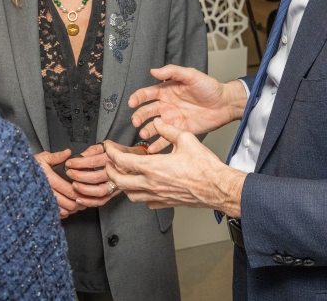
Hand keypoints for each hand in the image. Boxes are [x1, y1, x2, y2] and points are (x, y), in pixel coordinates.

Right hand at [34, 149, 85, 217]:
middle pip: (68, 203)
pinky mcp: (41, 208)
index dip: (80, 193)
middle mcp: (47, 192)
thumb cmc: (30, 167)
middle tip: (85, 199)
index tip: (86, 191)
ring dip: (72, 209)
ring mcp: (44, 202)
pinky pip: (55, 214)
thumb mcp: (42, 158)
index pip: (69, 190)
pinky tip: (67, 208)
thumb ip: (56, 156)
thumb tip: (68, 153)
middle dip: (78, 202)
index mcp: (49, 180)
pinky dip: (63, 213)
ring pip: (63, 210)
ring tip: (78, 204)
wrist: (17, 176)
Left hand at [63, 143, 136, 207]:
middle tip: (69, 173)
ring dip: (84, 190)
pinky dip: (90, 202)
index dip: (78, 163)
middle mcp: (116, 172)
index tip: (69, 163)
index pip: (93, 161)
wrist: (136, 161)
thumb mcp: (108, 145)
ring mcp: (116, 184)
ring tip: (74, 186)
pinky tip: (79, 199)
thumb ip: (93, 150)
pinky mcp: (115, 193)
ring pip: (99, 191)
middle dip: (79, 176)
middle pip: (95, 177)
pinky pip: (102, 200)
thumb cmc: (119, 152)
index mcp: (113, 158)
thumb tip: (79, 156)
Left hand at [104, 119, 245, 217]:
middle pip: (119, 181)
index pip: (122, 161)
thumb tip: (158, 123)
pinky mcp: (166, 203)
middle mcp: (152, 183)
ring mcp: (158, 196)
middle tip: (110, 163)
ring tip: (124, 175)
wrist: (217, 187)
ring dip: (123, 184)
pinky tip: (144, 187)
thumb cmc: (205, 167)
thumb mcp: (186, 139)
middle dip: (110, 171)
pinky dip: (140, 194)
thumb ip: (168, 130)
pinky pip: (146, 201)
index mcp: (153, 167)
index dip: (111, 153)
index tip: (109, 147)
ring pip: (130, 194)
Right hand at [130, 65, 246, 151]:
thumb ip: (172, 72)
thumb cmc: (209, 87)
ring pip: (154, 126)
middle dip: (139, 116)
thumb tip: (153, 70)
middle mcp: (166, 105)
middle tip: (136, 121)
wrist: (225, 104)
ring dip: (146, 130)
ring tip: (144, 134)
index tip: (132, 103)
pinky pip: (165, 138)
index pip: (146, 94)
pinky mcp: (179, 131)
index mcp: (166, 91)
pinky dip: (157, 144)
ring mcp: (172, 119)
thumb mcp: (191, 75)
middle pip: (147, 112)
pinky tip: (151, 149)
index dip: (137, 98)